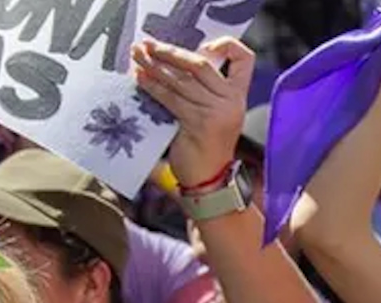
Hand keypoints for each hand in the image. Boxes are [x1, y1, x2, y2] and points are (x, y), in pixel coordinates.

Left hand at [132, 36, 253, 188]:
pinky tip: (140, 78)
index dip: (225, 44)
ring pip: (181, 80)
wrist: (209, 180)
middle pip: (200, 64)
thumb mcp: (213, 113)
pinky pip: (171, 98)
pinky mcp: (198, 123)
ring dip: (154, 66)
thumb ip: (203, 89)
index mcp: (238, 95)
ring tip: (136, 57)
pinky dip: (152, 86)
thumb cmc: (206, 146)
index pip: (244, 58)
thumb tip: (173, 61)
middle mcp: (231, 101)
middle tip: (147, 44)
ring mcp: (216, 112)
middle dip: (170, 52)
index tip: (201, 45)